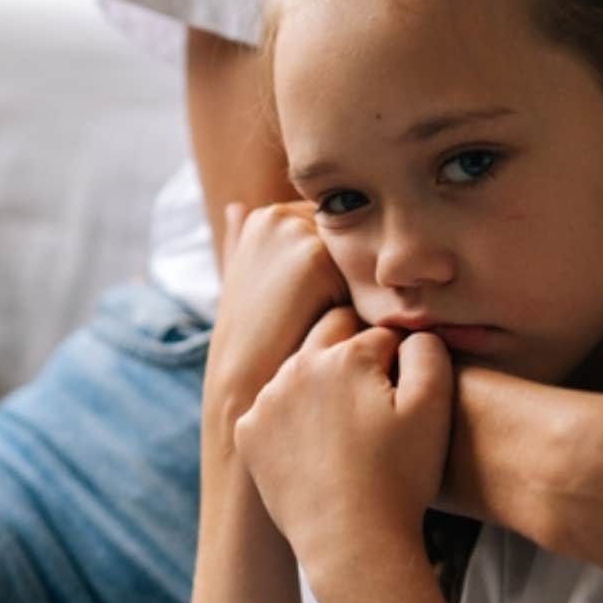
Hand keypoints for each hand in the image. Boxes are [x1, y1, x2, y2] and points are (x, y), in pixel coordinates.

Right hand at [205, 201, 349, 423]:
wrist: (246, 395)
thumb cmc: (254, 345)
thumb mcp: (242, 282)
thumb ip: (243, 242)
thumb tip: (237, 207)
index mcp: (268, 217)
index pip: (336, 235)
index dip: (341, 276)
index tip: (327, 312)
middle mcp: (279, 215)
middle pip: (353, 242)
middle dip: (356, 277)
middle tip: (341, 322)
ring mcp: (295, 232)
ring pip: (362, 260)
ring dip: (364, 292)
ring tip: (340, 328)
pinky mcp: (312, 257)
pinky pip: (365, 278)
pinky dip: (363, 306)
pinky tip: (341, 332)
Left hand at [235, 307, 454, 567]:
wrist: (351, 543)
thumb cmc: (400, 477)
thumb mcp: (434, 407)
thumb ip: (428, 350)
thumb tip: (409, 333)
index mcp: (345, 356)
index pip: (381, 337)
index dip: (400, 364)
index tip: (404, 399)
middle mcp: (298, 367)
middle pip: (333, 336)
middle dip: (355, 355)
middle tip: (374, 401)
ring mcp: (267, 400)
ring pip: (300, 369)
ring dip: (321, 382)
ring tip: (347, 425)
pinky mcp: (249, 432)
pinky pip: (273, 406)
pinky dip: (292, 416)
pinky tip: (315, 444)